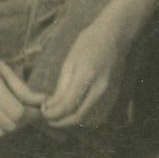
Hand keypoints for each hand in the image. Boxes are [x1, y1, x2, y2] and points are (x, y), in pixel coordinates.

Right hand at [0, 30, 42, 144]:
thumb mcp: (3, 68)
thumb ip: (22, 88)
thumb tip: (42, 100)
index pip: (18, 114)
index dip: (32, 114)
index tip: (37, 108)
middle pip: (10, 126)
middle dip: (23, 121)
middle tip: (28, 111)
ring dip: (9, 127)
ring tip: (13, 113)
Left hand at [37, 17, 138, 132]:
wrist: (114, 35)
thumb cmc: (89, 43)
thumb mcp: (70, 61)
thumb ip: (61, 87)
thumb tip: (50, 106)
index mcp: (86, 75)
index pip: (67, 105)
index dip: (53, 113)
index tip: (44, 113)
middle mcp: (100, 87)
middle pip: (78, 117)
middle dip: (61, 122)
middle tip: (50, 119)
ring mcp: (110, 93)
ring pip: (89, 120)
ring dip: (73, 122)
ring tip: (61, 116)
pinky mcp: (115, 95)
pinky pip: (99, 116)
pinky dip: (86, 120)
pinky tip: (77, 113)